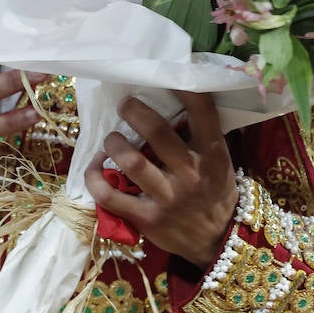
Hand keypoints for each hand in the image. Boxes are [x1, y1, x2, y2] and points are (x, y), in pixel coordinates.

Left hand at [84, 90, 238, 267]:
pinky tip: (94, 166)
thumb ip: (200, 133)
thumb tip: (173, 92)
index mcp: (211, 154)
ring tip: (111, 139)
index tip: (165, 70)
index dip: (183, 86)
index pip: (202, 111)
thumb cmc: (214, 191)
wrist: (217, 241)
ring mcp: (168, 197)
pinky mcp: (147, 218)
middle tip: (124, 105)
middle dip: (133, 110)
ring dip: (113, 143)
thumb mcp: (219, 160)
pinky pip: (110, 196)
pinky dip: (94, 178)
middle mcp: (191, 173)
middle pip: (156, 131)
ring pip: (130, 161)